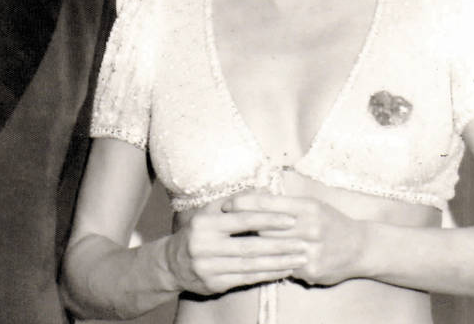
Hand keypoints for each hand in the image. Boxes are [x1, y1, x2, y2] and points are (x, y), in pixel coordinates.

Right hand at [163, 198, 307, 295]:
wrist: (171, 263)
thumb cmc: (198, 232)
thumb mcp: (210, 211)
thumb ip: (236, 200)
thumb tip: (264, 189)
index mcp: (205, 223)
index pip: (242, 220)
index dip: (268, 220)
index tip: (291, 220)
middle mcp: (205, 245)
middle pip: (250, 246)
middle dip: (280, 245)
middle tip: (303, 244)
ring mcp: (208, 267)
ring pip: (250, 265)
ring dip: (278, 263)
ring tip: (299, 259)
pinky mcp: (214, 283)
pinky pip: (246, 279)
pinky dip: (267, 275)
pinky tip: (283, 270)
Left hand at [222, 193, 367, 285]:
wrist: (360, 247)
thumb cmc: (330, 222)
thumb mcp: (311, 205)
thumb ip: (284, 203)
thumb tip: (252, 195)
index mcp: (307, 207)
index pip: (268, 204)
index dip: (244, 203)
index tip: (227, 205)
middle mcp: (310, 227)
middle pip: (265, 228)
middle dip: (246, 228)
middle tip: (226, 226)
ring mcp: (311, 250)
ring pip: (271, 248)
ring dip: (256, 247)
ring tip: (240, 244)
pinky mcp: (311, 270)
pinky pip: (283, 266)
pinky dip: (275, 263)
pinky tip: (267, 261)